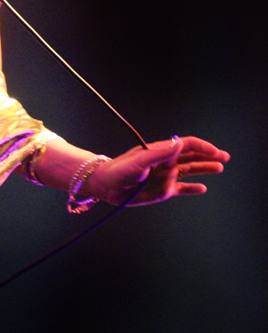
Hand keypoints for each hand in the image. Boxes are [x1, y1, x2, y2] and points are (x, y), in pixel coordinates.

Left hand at [85, 136, 229, 206]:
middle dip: (208, 156)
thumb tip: (179, 142)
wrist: (107, 186)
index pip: (186, 145)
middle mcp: (166, 162)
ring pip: (190, 171)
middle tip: (224, 157)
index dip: (202, 147)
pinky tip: (202, 188)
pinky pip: (181, 188)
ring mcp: (166, 176)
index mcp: (161, 151)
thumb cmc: (120, 169)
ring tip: (219, 168)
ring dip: (204, 169)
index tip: (214, 152)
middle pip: (192, 156)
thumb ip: (160, 153)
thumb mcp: (140, 161)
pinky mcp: (163, 190)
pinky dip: (192, 188)